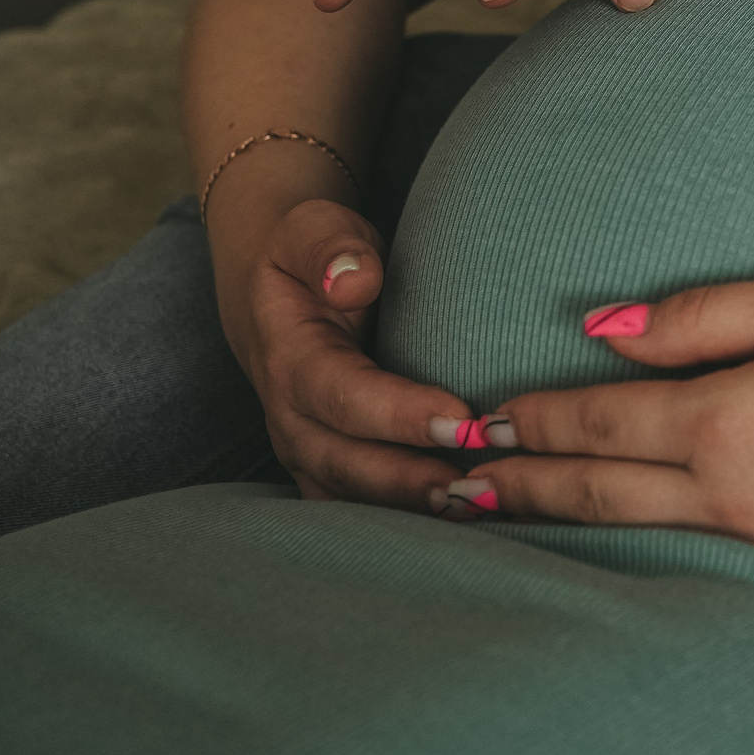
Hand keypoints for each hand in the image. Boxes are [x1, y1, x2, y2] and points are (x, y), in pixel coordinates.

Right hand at [223, 198, 479, 509]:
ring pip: (352, 500)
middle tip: (476, 488)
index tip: (461, 417)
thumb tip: (353, 280)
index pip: (343, 395)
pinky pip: (362, 512)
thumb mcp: (313, 227)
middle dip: (409, 482)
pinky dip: (406, 527)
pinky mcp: (329, 472)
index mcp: (289, 359)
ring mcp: (307, 452)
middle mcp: (292, 419)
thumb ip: (330, 247)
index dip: (398, 413)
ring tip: (476, 515)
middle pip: (346, 463)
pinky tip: (465, 527)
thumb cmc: (312, 256)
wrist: (277, 291)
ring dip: (409, 515)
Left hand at [449, 275, 753, 581]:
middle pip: (598, 492)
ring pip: (639, 539)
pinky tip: (620, 556)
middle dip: (519, 486)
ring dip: (563, 527)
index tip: (479, 418)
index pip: (596, 421)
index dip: (530, 419)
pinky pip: (702, 567)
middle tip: (450, 491)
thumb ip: (702, 316)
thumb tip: (603, 327)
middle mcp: (732, 497)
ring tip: (505, 524)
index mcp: (725, 423)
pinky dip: (641, 560)